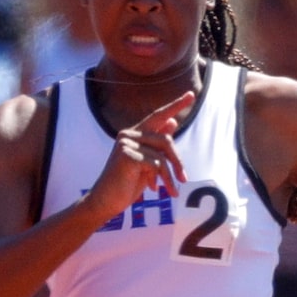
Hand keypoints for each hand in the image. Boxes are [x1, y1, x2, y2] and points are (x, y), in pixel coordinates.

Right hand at [79, 89, 192, 219]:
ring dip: (170, 175)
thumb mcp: (147, 164)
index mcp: (134, 134)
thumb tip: (173, 121)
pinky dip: (159, 179)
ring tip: (171, 190)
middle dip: (177, 161)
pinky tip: (151, 188)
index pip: (158, 116)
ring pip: (162, 154)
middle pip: (166, 140)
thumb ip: (158, 145)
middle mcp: (128, 134)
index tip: (191, 94)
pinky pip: (156, 164)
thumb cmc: (126, 184)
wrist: (105, 201)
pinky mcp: (127, 154)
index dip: (175, 105)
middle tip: (184, 179)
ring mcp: (126, 143)